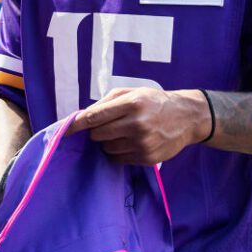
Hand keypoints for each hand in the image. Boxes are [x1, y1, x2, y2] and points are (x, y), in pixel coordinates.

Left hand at [67, 88, 209, 164]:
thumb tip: (84, 116)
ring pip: (107, 149)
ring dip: (108, 142)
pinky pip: (119, 159)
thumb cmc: (155, 101)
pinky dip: (119, 152)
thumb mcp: (133, 92)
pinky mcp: (147, 158)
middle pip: (98, 135)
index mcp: (131, 103)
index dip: (76, 125)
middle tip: (108, 125)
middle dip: (97, 131)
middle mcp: (136, 124)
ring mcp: (142, 143)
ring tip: (123, 133)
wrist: (187, 117)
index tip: (64, 130)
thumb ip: (107, 102)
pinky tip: (131, 143)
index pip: (94, 117)